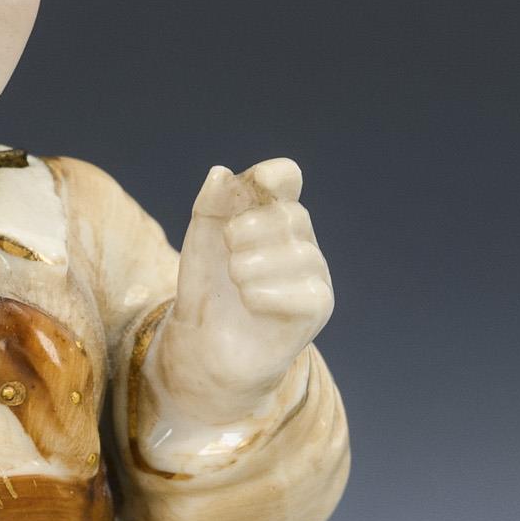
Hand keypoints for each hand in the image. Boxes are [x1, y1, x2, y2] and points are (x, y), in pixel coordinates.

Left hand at [151, 158, 332, 427]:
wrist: (203, 347)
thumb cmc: (206, 291)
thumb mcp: (200, 242)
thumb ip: (210, 205)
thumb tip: (221, 173)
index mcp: (273, 216)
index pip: (285, 178)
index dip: (269, 177)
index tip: (250, 187)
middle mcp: (300, 239)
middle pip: (286, 214)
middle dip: (244, 231)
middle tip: (228, 255)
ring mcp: (314, 272)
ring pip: (295, 252)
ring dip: (249, 266)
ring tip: (235, 282)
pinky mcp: (319, 305)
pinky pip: (302, 291)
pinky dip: (263, 294)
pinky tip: (249, 301)